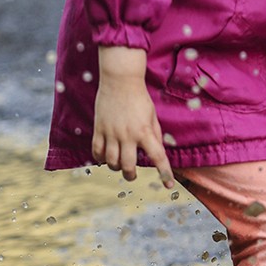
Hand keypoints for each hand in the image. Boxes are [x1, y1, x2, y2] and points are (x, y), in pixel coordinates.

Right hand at [92, 47, 174, 188]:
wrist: (120, 80)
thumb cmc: (139, 98)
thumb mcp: (152, 116)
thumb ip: (155, 135)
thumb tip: (156, 153)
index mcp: (145, 131)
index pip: (158, 157)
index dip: (164, 173)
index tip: (168, 185)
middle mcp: (128, 135)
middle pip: (128, 166)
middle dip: (131, 175)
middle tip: (132, 174)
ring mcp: (112, 132)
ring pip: (111, 162)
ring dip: (116, 167)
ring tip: (119, 165)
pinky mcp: (99, 129)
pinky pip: (96, 151)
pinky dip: (100, 159)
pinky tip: (105, 158)